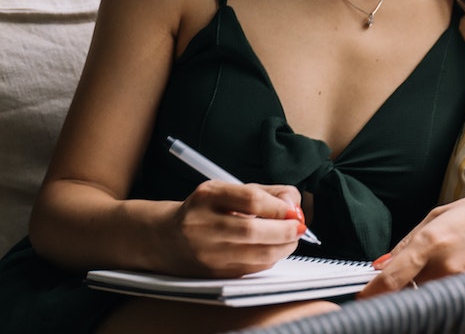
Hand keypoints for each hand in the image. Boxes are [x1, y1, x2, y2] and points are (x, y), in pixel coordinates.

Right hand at [162, 181, 305, 277]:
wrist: (166, 238)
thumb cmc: (205, 210)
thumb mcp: (229, 190)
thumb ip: (266, 193)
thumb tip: (294, 205)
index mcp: (207, 196)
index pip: (250, 200)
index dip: (279, 207)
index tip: (294, 211)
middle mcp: (202, 225)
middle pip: (253, 231)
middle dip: (285, 231)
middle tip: (299, 227)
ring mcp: (206, 252)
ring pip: (256, 254)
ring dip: (283, 247)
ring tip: (291, 238)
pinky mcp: (213, 273)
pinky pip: (252, 268)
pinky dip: (270, 259)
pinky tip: (274, 249)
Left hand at [358, 188, 464, 297]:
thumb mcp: (441, 215)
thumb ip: (408, 242)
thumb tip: (382, 264)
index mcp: (433, 242)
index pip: (390, 280)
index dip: (370, 293)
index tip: (362, 295)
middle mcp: (446, 268)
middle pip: (404, 292)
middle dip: (397, 286)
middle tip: (398, 276)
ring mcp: (462, 285)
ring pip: (424, 295)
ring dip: (419, 287)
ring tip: (437, 264)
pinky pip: (445, 296)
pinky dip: (440, 288)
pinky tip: (453, 269)